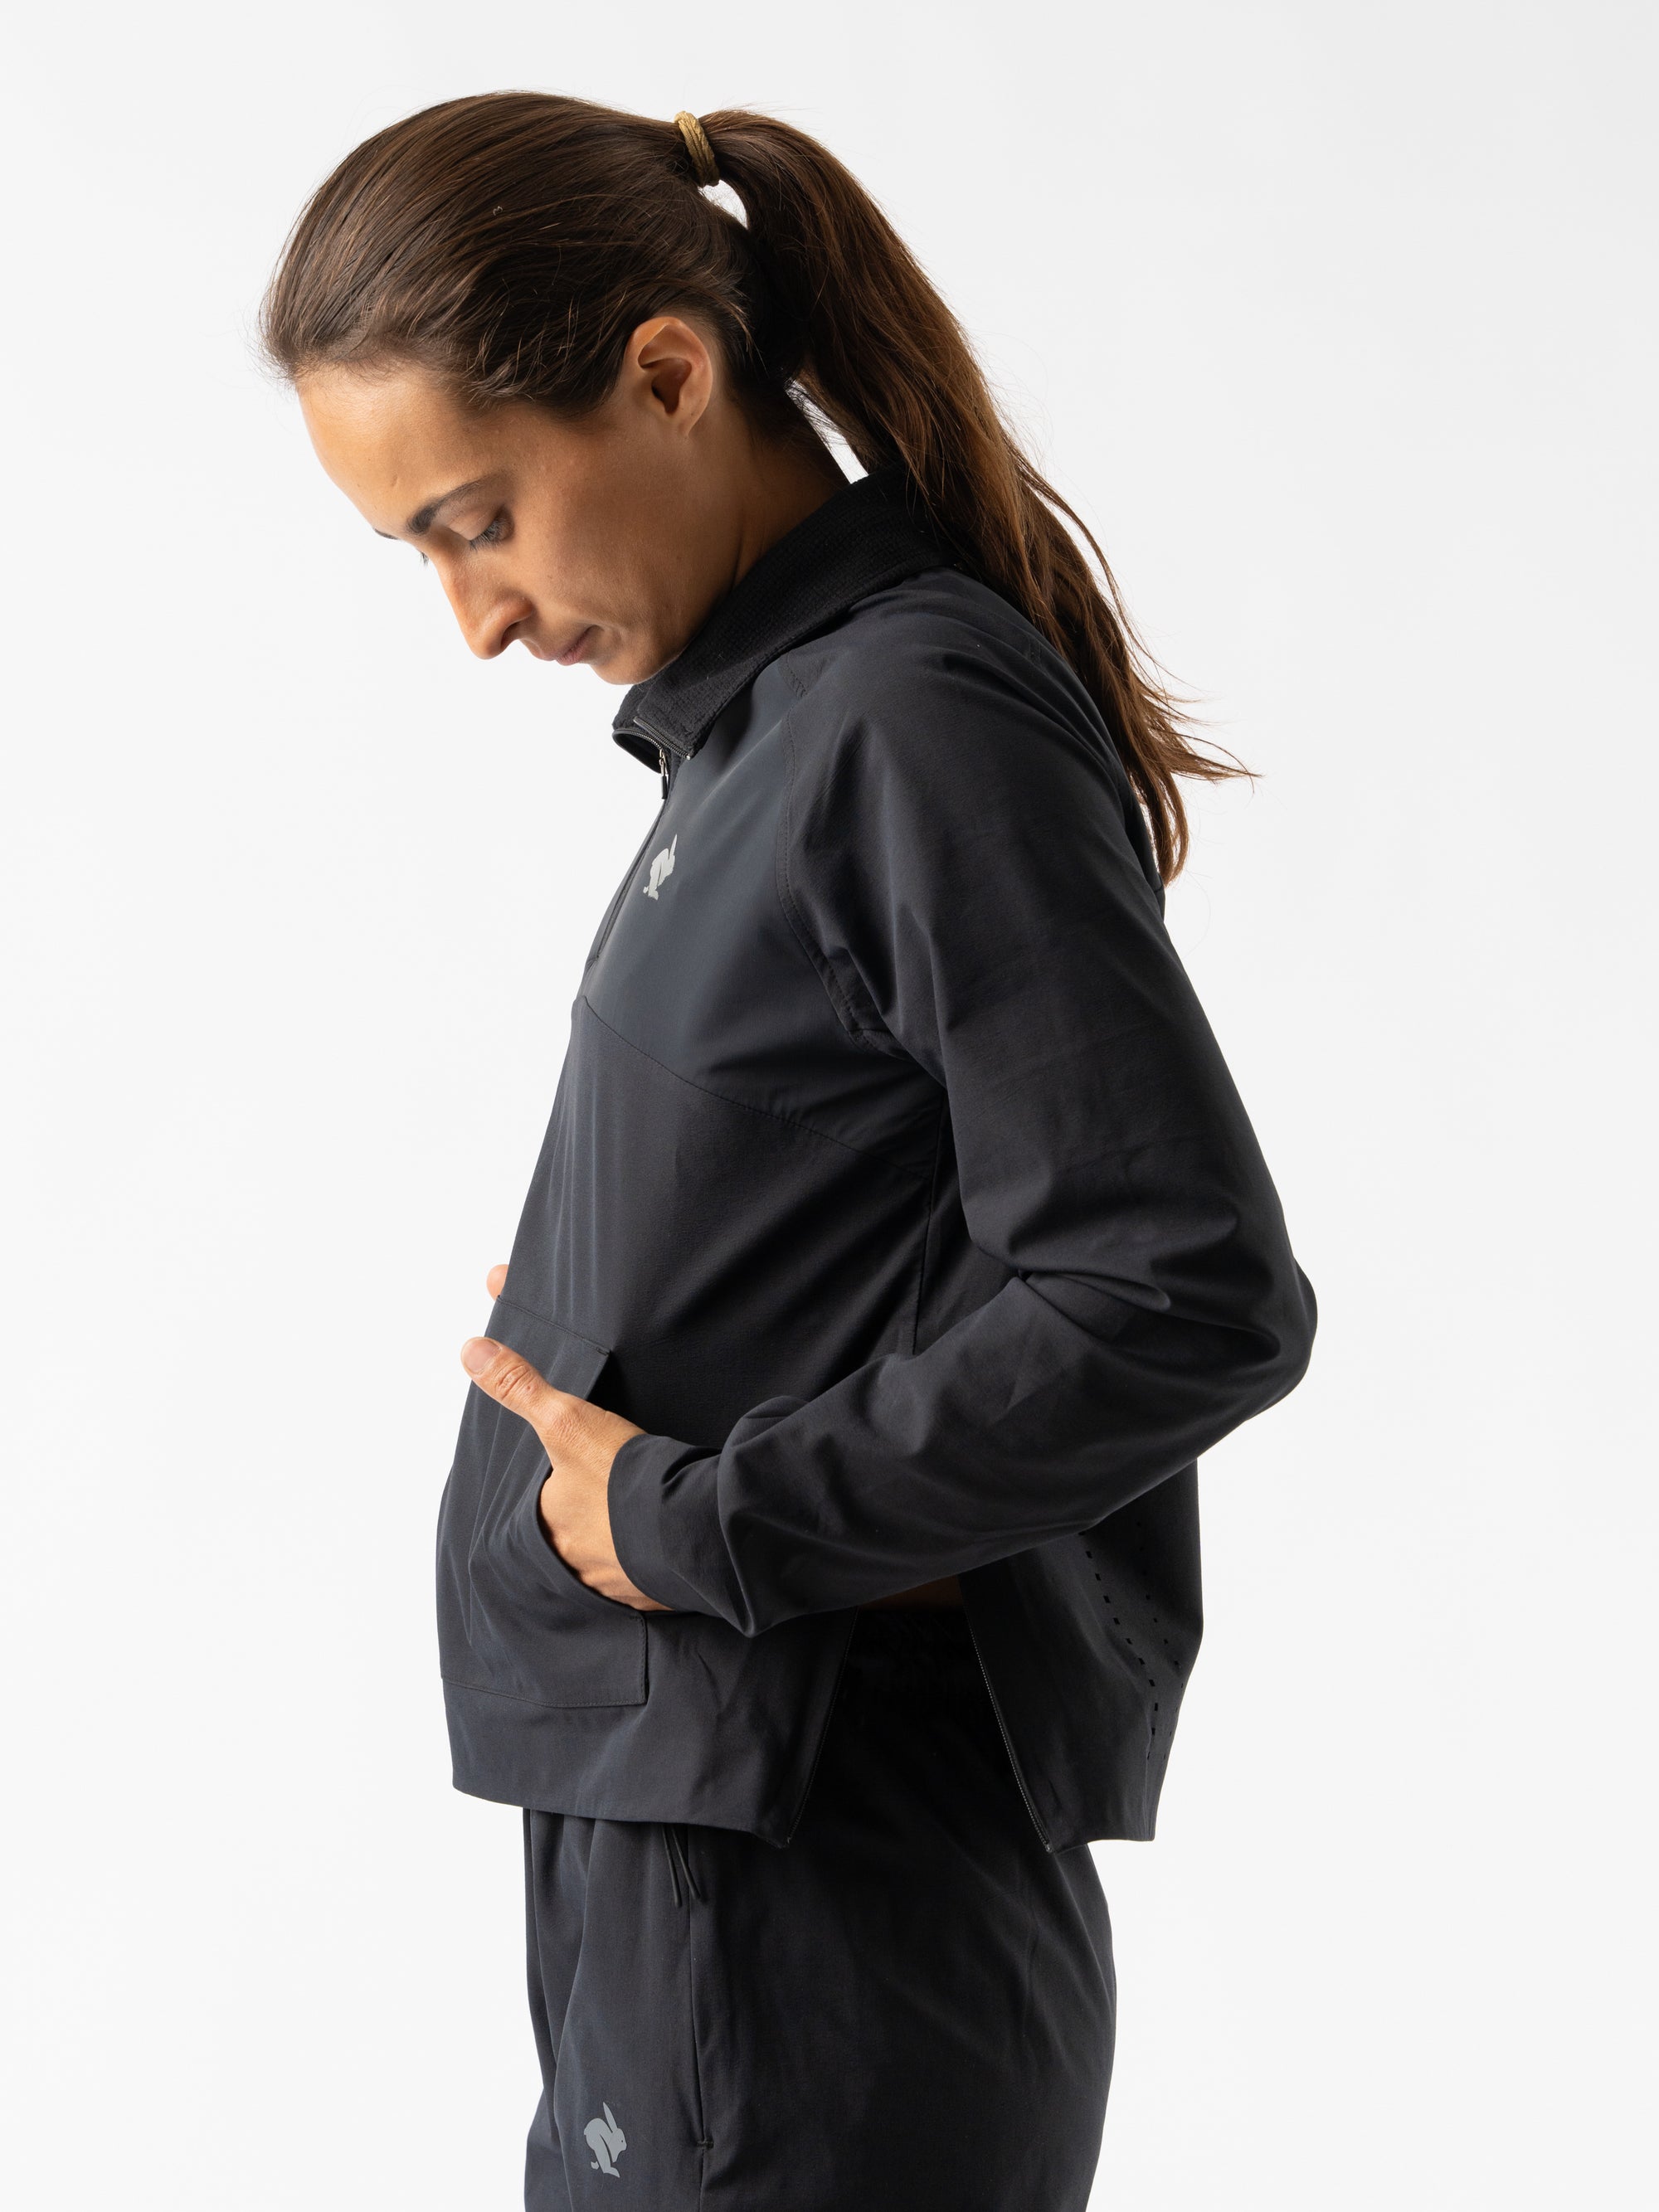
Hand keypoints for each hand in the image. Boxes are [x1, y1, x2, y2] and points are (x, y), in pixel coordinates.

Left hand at [461, 1264, 673, 1611]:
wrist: (690, 1523)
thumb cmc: (621, 1476)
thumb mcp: (566, 1419)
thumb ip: (521, 1387)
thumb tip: (470, 1351)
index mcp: (546, 1532)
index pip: (540, 1514)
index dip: (557, 1495)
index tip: (578, 1479)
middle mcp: (573, 1568)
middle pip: (572, 1542)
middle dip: (588, 1526)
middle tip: (609, 1502)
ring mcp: (614, 1586)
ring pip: (608, 1565)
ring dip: (619, 1548)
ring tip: (637, 1521)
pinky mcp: (653, 1598)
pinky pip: (643, 1584)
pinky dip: (650, 1568)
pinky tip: (662, 1547)